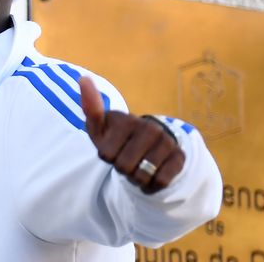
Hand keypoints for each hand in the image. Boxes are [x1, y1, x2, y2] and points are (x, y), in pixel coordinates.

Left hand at [79, 77, 184, 193]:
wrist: (148, 144)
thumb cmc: (116, 137)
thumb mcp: (99, 127)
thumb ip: (90, 107)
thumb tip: (83, 78)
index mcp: (127, 119)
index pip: (106, 155)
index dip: (106, 156)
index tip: (112, 146)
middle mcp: (149, 128)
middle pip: (123, 167)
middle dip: (121, 168)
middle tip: (126, 157)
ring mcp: (166, 141)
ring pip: (142, 176)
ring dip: (136, 178)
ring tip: (138, 164)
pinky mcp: (179, 156)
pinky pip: (160, 182)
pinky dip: (151, 185)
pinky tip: (151, 174)